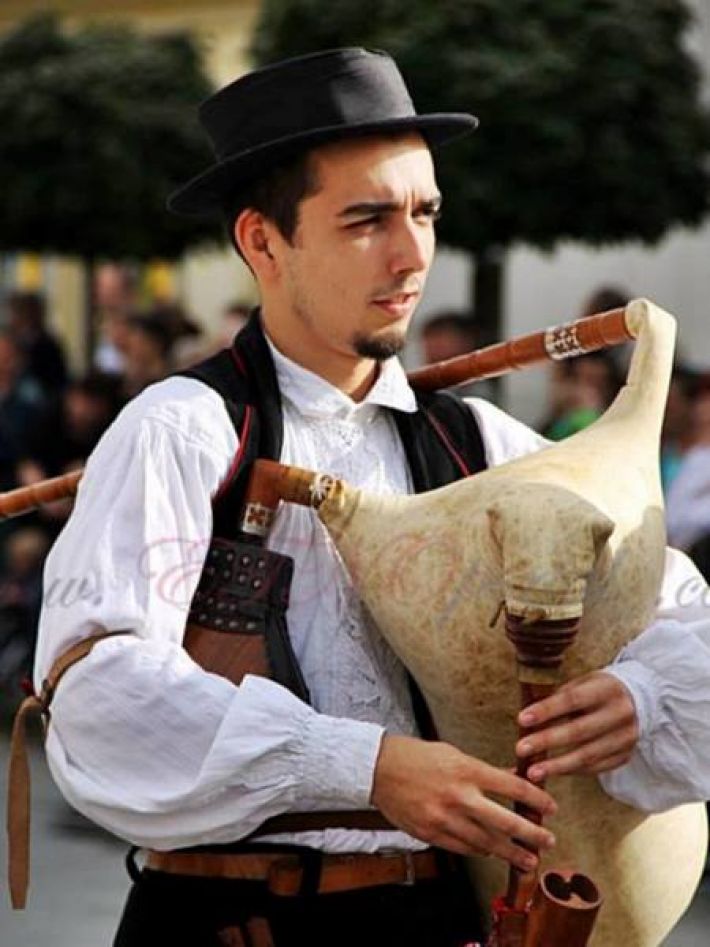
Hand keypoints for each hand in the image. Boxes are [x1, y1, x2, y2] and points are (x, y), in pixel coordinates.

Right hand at [371, 734, 556, 870]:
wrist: (378, 769)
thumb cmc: (417, 756)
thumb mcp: (453, 754)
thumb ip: (482, 770)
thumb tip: (511, 777)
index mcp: (466, 769)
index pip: (511, 785)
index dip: (535, 799)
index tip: (551, 808)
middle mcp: (458, 795)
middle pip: (505, 821)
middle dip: (531, 834)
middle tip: (548, 841)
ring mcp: (444, 818)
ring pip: (487, 842)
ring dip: (510, 852)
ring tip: (527, 859)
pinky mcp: (430, 833)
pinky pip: (464, 848)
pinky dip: (481, 851)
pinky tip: (492, 852)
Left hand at [516, 671, 637, 780]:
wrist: (639, 701)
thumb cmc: (597, 690)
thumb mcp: (582, 683)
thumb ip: (559, 697)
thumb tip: (528, 717)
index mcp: (606, 688)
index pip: (572, 699)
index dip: (546, 710)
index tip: (522, 719)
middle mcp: (620, 713)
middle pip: (579, 731)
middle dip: (547, 741)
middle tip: (520, 749)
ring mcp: (626, 737)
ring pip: (587, 755)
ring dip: (557, 766)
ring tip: (532, 772)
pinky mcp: (625, 756)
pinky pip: (595, 768)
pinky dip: (572, 771)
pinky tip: (553, 772)